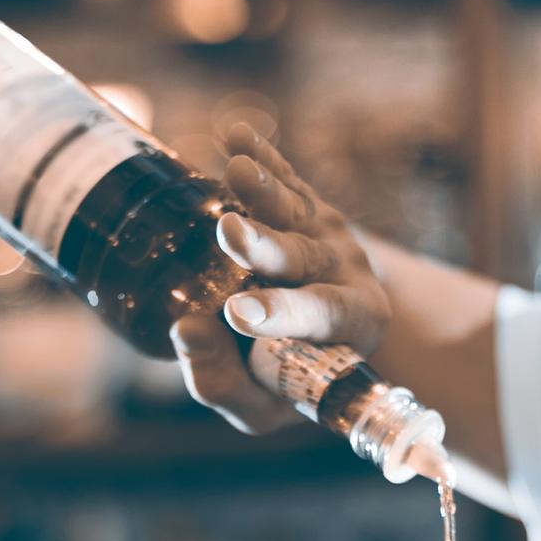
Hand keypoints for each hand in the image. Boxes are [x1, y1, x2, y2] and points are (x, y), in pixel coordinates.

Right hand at [169, 122, 390, 433]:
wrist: (317, 332)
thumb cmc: (281, 378)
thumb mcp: (257, 404)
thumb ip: (223, 384)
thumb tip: (187, 332)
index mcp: (353, 328)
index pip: (320, 319)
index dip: (281, 314)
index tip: (237, 313)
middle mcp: (347, 275)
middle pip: (306, 259)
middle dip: (267, 247)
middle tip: (231, 233)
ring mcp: (326, 236)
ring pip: (296, 212)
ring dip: (264, 191)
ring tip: (236, 170)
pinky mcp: (306, 208)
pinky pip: (286, 181)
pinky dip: (263, 159)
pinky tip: (239, 136)